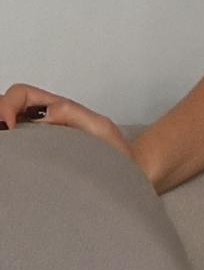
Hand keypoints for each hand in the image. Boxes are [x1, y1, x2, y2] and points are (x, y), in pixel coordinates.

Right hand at [0, 82, 137, 164]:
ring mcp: (37, 143)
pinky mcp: (36, 162)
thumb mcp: (99, 128)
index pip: (20, 94)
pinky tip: (10, 162)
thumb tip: (45, 113)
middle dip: (1, 115)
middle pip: (9, 108)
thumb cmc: (114, 152)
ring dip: (4, 134)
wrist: (125, 175)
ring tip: (6, 148)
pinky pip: (15, 153)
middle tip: (4, 136)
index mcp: (55, 109)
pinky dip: (9, 151)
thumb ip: (74, 114)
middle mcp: (41, 123)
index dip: (8, 104)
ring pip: (8, 131)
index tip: (10, 125)